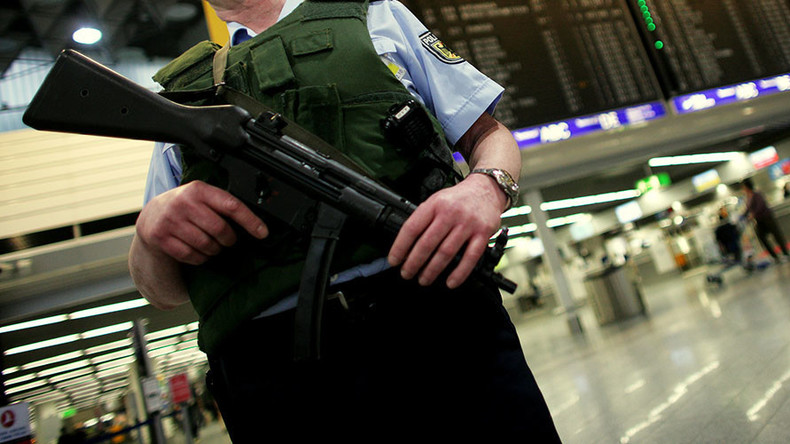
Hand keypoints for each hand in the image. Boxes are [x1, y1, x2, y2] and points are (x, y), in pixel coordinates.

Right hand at [135, 180, 267, 264]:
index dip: (250, 221)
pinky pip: (192, 256)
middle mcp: (183, 203)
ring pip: (207, 245)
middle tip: (228, 240)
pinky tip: (199, 251)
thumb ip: (222, 204)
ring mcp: (171, 221)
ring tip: (212, 244)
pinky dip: (201, 258)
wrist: (152, 215)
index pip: (231, 205)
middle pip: (220, 229)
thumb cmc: (185, 206)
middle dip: (229, 239)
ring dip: (215, 250)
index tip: (262, 232)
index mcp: (199, 189)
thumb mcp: (201, 196)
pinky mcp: (162, 238)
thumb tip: (254, 222)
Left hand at [387, 174, 504, 288]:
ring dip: (432, 270)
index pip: (412, 228)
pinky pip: (470, 257)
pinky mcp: (483, 233)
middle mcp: (450, 213)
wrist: (487, 188)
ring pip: (446, 252)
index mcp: (435, 204)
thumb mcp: (437, 200)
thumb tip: (406, 245)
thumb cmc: (459, 198)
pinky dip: (459, 273)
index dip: (400, 247)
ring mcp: (468, 223)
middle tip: (407, 273)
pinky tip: (450, 282)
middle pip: (427, 243)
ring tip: (424, 279)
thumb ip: (424, 218)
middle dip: (414, 262)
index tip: (394, 260)